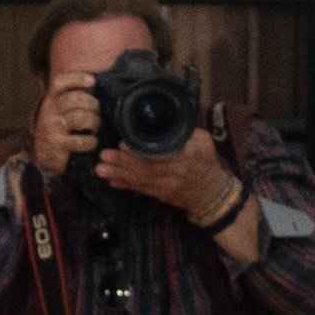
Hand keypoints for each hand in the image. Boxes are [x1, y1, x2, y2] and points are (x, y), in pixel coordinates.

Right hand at [31, 70, 99, 175]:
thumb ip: (72, 99)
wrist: (44, 154)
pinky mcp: (57, 144)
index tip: (92, 80)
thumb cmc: (58, 128)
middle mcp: (49, 110)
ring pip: (80, 117)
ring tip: (95, 126)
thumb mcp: (59, 110)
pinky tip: (92, 141)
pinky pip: (80, 140)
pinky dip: (91, 141)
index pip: (60, 83)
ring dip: (94, 121)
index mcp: (50, 99)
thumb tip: (96, 84)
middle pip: (74, 99)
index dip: (76, 78)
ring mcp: (52, 127)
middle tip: (97, 111)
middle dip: (92, 103)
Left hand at [95, 129, 231, 216]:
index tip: (122, 145)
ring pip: (140, 180)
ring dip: (119, 174)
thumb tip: (162, 118)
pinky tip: (112, 181)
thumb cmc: (206, 161)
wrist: (213, 193)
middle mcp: (176, 171)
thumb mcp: (202, 140)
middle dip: (122, 163)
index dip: (139, 151)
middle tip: (103, 156)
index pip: (160, 153)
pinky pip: (141, 189)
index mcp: (187, 155)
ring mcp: (168, 186)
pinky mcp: (162, 195)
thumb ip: (183, 132)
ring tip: (101, 169)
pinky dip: (126, 185)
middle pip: (145, 167)